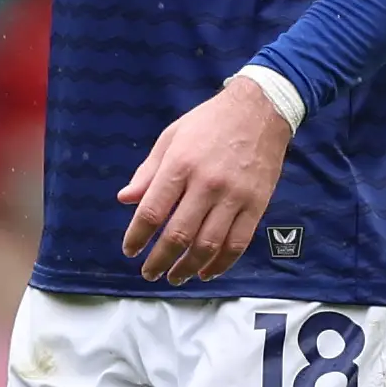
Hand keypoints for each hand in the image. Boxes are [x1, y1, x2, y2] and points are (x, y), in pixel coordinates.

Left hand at [120, 79, 294, 283]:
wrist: (260, 109)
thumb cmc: (209, 122)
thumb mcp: (171, 137)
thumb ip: (148, 172)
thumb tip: (125, 199)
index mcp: (180, 165)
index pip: (152, 211)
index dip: (137, 237)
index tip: (130, 250)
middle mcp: (206, 184)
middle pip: (178, 235)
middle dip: (159, 260)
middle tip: (148, 273)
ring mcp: (234, 196)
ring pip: (208, 245)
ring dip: (188, 268)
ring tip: (174, 277)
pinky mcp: (256, 204)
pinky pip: (237, 243)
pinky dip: (220, 263)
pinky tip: (206, 272)